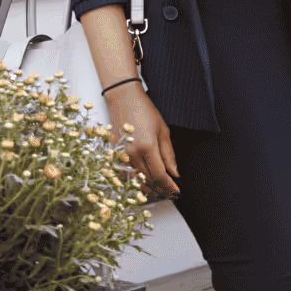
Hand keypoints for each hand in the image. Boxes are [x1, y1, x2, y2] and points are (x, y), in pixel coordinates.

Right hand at [106, 83, 179, 199]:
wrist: (123, 99)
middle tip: (170, 192)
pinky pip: (125, 174)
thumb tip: (175, 173)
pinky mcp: (114, 155)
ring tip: (159, 189)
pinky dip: (135, 181)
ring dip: (148, 187)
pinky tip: (143, 182)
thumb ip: (169, 154)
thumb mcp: (163, 131)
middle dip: (160, 188)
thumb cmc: (145, 111)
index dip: (169, 186)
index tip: (176, 191)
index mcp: (147, 147)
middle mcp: (132, 154)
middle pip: (147, 180)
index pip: (160, 175)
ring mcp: (121, 155)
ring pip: (135, 180)